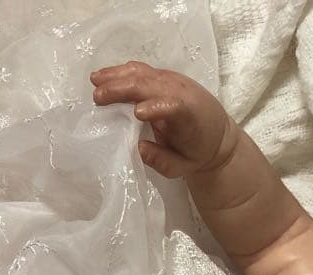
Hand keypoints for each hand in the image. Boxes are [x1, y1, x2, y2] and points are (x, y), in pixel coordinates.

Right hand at [90, 61, 236, 178]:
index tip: (137, 113)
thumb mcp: (183, 167)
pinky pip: (141, 70)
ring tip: (95, 82)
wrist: (216, 134)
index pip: (174, 106)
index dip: (157, 107)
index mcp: (190, 116)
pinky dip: (121, 72)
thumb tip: (139, 148)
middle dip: (124, 89)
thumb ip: (163, 162)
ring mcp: (172, 81)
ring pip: (143, 73)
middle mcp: (182, 93)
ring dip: (117, 76)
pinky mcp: (163, 77)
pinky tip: (104, 77)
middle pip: (151, 84)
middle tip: (98, 98)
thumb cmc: (197, 153)